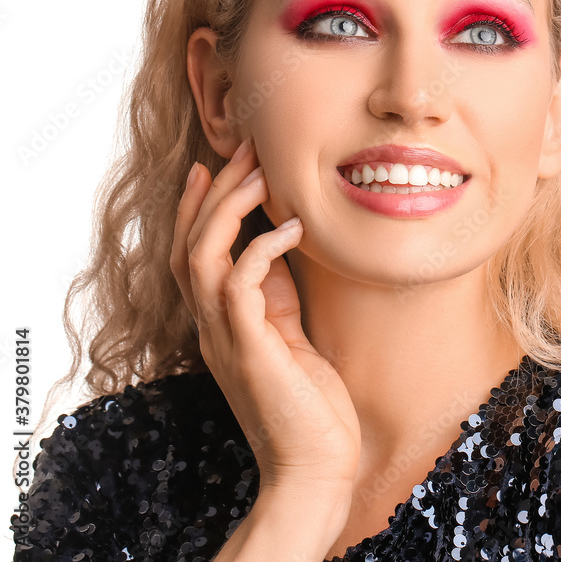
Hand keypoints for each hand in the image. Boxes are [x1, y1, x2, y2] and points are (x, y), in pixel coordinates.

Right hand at [170, 137, 360, 504]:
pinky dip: (262, 249)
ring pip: (202, 256)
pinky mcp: (251, 349)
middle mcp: (212, 327)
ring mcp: (226, 338)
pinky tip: (293, 227)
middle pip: (189, 244)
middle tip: (242, 149)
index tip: (216, 165)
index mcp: (220, 323)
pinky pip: (240, 285)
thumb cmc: (311, 404)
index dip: (198, 208)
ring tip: (259, 173)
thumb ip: (277, 296)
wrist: (315, 466)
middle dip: (214, 192)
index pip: (193, 253)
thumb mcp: (291, 336)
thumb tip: (282, 246)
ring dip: (228, 209)